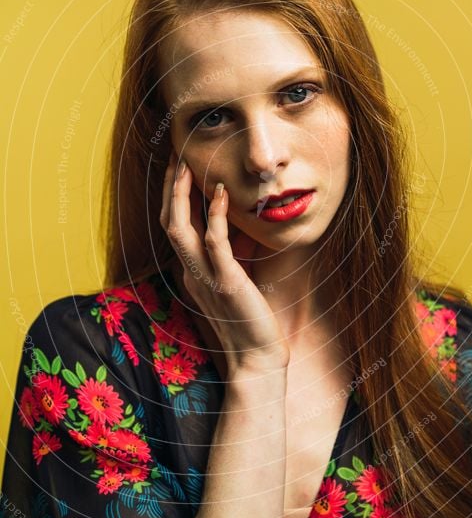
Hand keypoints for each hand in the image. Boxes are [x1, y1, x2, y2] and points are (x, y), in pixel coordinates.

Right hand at [160, 150, 289, 373]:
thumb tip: (238, 227)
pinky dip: (217, 216)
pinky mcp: (226, 283)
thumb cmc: (251, 322)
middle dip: (170, 188)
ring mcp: (204, 278)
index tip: (178, 168)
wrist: (257, 361)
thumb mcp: (236, 281)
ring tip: (187, 166)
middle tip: (175, 156)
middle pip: (168, 221)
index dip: (172, 196)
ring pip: (180, 229)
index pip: (173, 226)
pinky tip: (222, 193)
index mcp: (192, 271)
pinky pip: (215, 244)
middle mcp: (191, 272)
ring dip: (182, 195)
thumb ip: (231, 255)